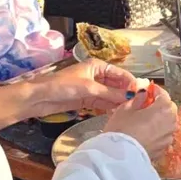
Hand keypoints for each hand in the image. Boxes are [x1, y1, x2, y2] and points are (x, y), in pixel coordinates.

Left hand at [21, 58, 136, 117]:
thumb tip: (131, 97)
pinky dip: (109, 107)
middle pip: (116, 85)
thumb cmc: (62, 86)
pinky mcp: (86, 100)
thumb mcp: (89, 88)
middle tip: (138, 105)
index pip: (120, 73)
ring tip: (130, 111)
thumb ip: (110, 93)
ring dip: (118, 102)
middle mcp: (96, 76)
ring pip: (110, 95)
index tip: (141, 93)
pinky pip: (102, 103)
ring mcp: (91, 89)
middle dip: (125, 94)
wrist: (39, 98)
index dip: (130, 82)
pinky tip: (118, 113)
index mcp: (97, 66)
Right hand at [104, 84, 176, 160]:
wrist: (119, 157)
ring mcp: (168, 137)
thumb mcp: (126, 109)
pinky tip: (145, 132)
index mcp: (163, 109)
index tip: (148, 90)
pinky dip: (157, 131)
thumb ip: (138, 99)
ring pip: (168, 122)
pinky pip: (163, 135)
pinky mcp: (163, 148)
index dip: (155, 91)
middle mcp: (171, 122)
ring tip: (145, 119)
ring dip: (160, 118)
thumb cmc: (121, 130)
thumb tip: (143, 94)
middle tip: (146, 104)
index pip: (163, 94)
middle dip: (160, 104)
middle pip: (169, 108)